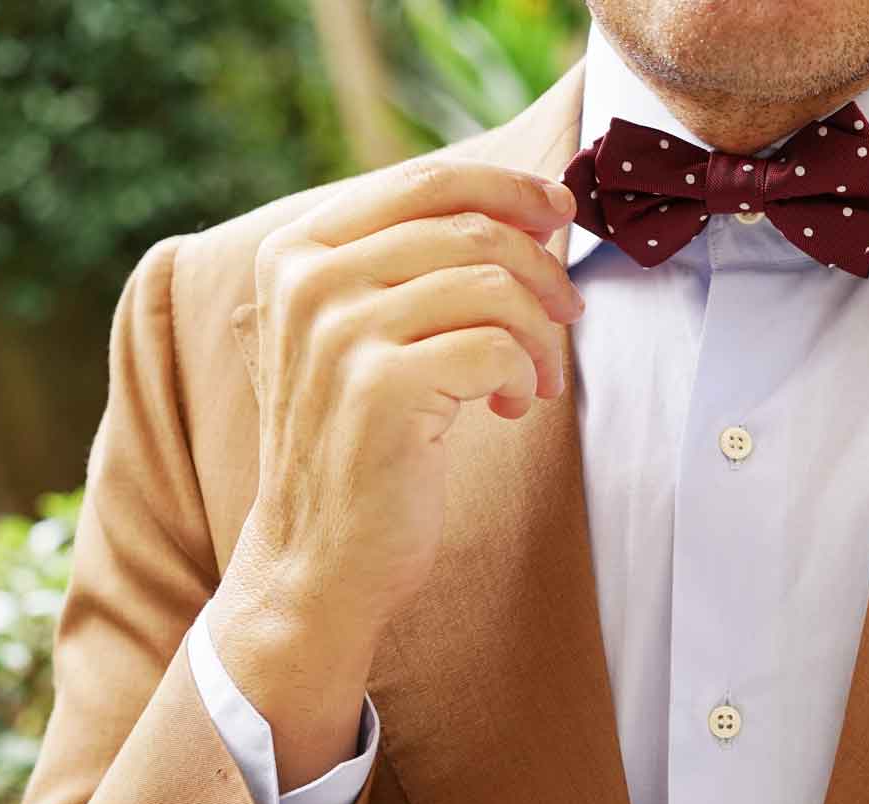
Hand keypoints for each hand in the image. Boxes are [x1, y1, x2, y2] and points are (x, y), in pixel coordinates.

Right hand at [212, 152, 583, 786]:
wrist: (317, 557)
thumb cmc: (357, 443)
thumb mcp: (364, 334)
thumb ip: (416, 265)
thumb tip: (535, 207)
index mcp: (299, 249)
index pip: (428, 180)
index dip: (512, 188)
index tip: (561, 211)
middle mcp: (309, 279)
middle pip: (474, 231)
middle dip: (544, 271)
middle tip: (569, 315)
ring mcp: (339, 332)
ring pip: (495, 286)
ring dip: (540, 334)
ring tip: (536, 378)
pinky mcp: (380, 388)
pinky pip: (498, 348)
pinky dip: (526, 376)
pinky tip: (511, 409)